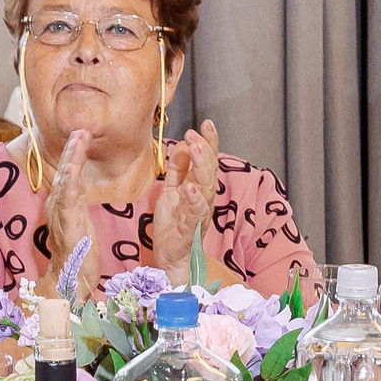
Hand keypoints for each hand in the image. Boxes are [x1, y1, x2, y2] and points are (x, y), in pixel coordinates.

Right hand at [42, 128, 94, 263]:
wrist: (70, 278)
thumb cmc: (78, 251)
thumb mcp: (81, 219)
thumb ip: (78, 201)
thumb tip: (79, 183)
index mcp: (63, 202)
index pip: (69, 171)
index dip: (73, 152)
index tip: (81, 133)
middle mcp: (58, 204)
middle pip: (65, 170)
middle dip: (72, 148)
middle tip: (80, 127)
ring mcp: (61, 214)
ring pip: (65, 180)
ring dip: (72, 158)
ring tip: (79, 139)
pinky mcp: (67, 225)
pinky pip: (67, 201)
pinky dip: (69, 184)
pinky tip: (72, 170)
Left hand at [149, 118, 221, 273]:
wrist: (171, 257)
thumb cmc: (173, 225)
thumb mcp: (172, 190)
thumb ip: (178, 170)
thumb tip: (183, 146)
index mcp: (199, 189)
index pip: (207, 161)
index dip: (209, 142)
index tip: (207, 123)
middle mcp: (204, 199)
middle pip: (209, 171)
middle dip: (205, 151)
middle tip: (196, 133)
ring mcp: (198, 214)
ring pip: (205, 188)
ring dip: (201, 168)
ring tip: (196, 150)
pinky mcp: (189, 229)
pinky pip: (194, 213)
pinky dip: (194, 200)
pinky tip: (190, 188)